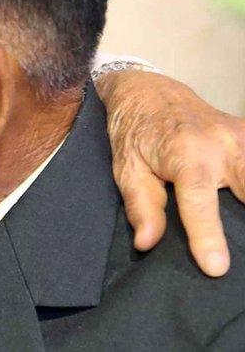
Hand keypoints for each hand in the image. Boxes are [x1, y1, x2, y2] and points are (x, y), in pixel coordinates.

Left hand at [97, 70, 244, 276]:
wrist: (152, 93)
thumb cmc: (137, 133)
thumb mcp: (127, 169)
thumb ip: (141, 207)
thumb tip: (146, 243)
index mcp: (186, 154)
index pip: (200, 201)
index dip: (208, 236)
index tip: (216, 268)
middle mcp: (222, 144)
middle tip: (241, 258)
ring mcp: (244, 138)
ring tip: (243, 236)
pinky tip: (244, 203)